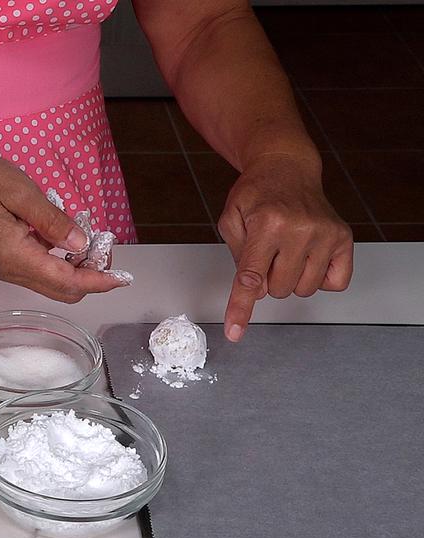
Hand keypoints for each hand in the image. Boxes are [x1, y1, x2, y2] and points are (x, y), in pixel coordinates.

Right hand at [0, 148, 129, 302]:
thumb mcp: (22, 193)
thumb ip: (53, 221)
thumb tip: (81, 245)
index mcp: (17, 257)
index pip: (67, 282)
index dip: (99, 281)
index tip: (123, 277)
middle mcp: (13, 271)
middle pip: (64, 292)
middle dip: (92, 277)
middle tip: (107, 247)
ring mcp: (10, 268)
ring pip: (55, 284)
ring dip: (79, 270)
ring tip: (93, 240)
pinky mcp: (9, 261)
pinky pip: (44, 271)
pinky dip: (64, 262)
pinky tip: (70, 238)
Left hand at [217, 153, 353, 341]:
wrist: (286, 168)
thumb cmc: (256, 194)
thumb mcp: (230, 220)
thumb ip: (238, 258)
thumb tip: (256, 292)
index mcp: (267, 223)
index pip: (251, 278)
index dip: (241, 308)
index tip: (236, 332)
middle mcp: (300, 229)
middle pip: (278, 289)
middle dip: (267, 278)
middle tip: (267, 251)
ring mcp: (326, 233)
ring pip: (304, 289)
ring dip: (290, 278)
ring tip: (286, 250)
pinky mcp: (344, 238)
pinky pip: (335, 283)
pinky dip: (319, 277)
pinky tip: (308, 256)